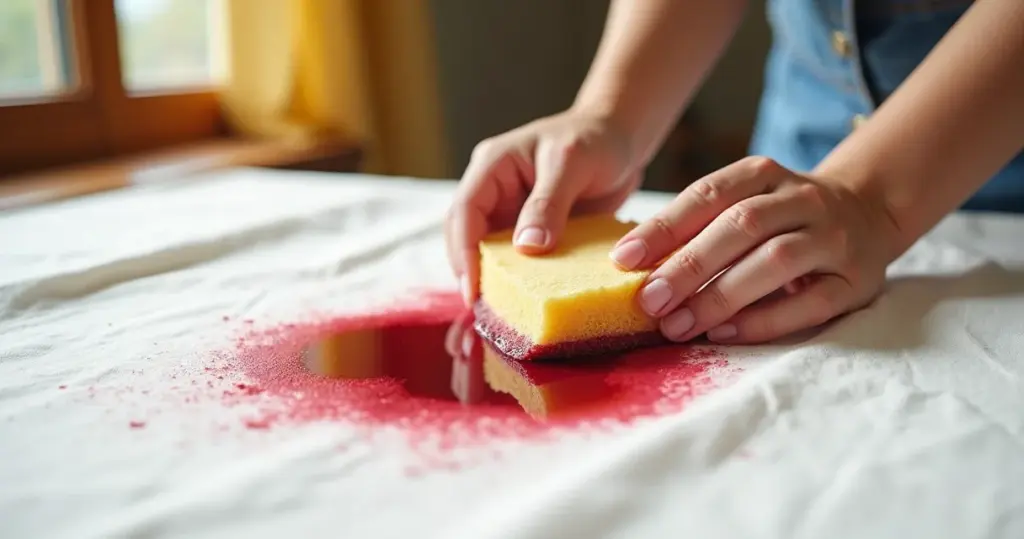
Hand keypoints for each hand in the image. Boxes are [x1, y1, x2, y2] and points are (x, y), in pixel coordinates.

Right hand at [445, 110, 640, 305]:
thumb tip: (526, 248)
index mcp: (492, 165)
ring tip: (500, 313)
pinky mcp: (528, 229)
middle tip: (482, 309)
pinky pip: (515, 258)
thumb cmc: (596, 140)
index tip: (473, 289)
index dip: (463, 252)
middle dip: (469, 270)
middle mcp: (493, 190)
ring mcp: (509, 211)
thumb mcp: (572, 163)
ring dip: (490, 278)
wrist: (620, 140)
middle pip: (464, 235)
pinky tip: (525, 302)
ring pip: (486, 250)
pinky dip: (516, 279)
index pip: (464, 211)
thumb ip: (548, 203)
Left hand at [610, 156, 896, 343]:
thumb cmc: (781, 216)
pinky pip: (808, 304)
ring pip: (775, 261)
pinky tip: (723, 334)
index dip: (665, 226)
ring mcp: (833, 238)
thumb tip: (634, 265)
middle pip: (741, 226)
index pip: (709, 194)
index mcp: (765, 174)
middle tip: (649, 300)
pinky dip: (762, 320)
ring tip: (677, 324)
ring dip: (720, 296)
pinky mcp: (855, 280)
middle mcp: (802, 199)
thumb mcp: (745, 201)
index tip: (624, 258)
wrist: (867, 213)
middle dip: (689, 265)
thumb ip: (699, 225)